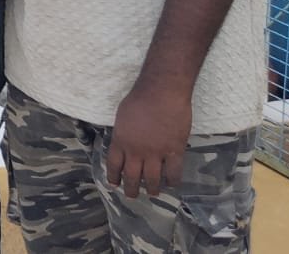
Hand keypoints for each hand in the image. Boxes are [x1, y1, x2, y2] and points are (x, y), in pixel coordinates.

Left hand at [107, 80, 192, 198]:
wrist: (161, 92)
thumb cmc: (139, 99)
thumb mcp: (122, 117)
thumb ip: (123, 133)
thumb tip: (123, 143)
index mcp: (121, 140)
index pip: (114, 165)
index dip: (114, 177)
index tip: (115, 185)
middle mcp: (136, 151)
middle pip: (132, 176)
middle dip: (131, 189)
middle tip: (132, 195)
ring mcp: (156, 153)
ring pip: (152, 179)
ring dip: (152, 189)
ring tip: (153, 194)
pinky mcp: (174, 151)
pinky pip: (174, 173)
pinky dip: (173, 181)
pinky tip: (172, 183)